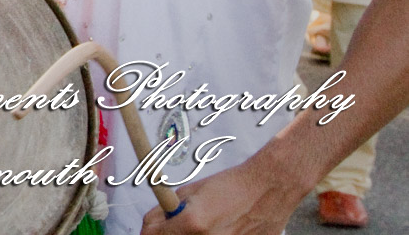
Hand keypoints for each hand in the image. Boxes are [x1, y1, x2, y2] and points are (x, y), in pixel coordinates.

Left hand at [139, 154, 301, 234]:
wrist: (268, 190)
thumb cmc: (230, 187)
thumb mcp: (190, 192)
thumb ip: (166, 211)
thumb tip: (150, 226)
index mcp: (193, 224)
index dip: (150, 230)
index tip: (154, 228)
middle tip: (180, 225)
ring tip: (206, 225)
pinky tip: (221, 230)